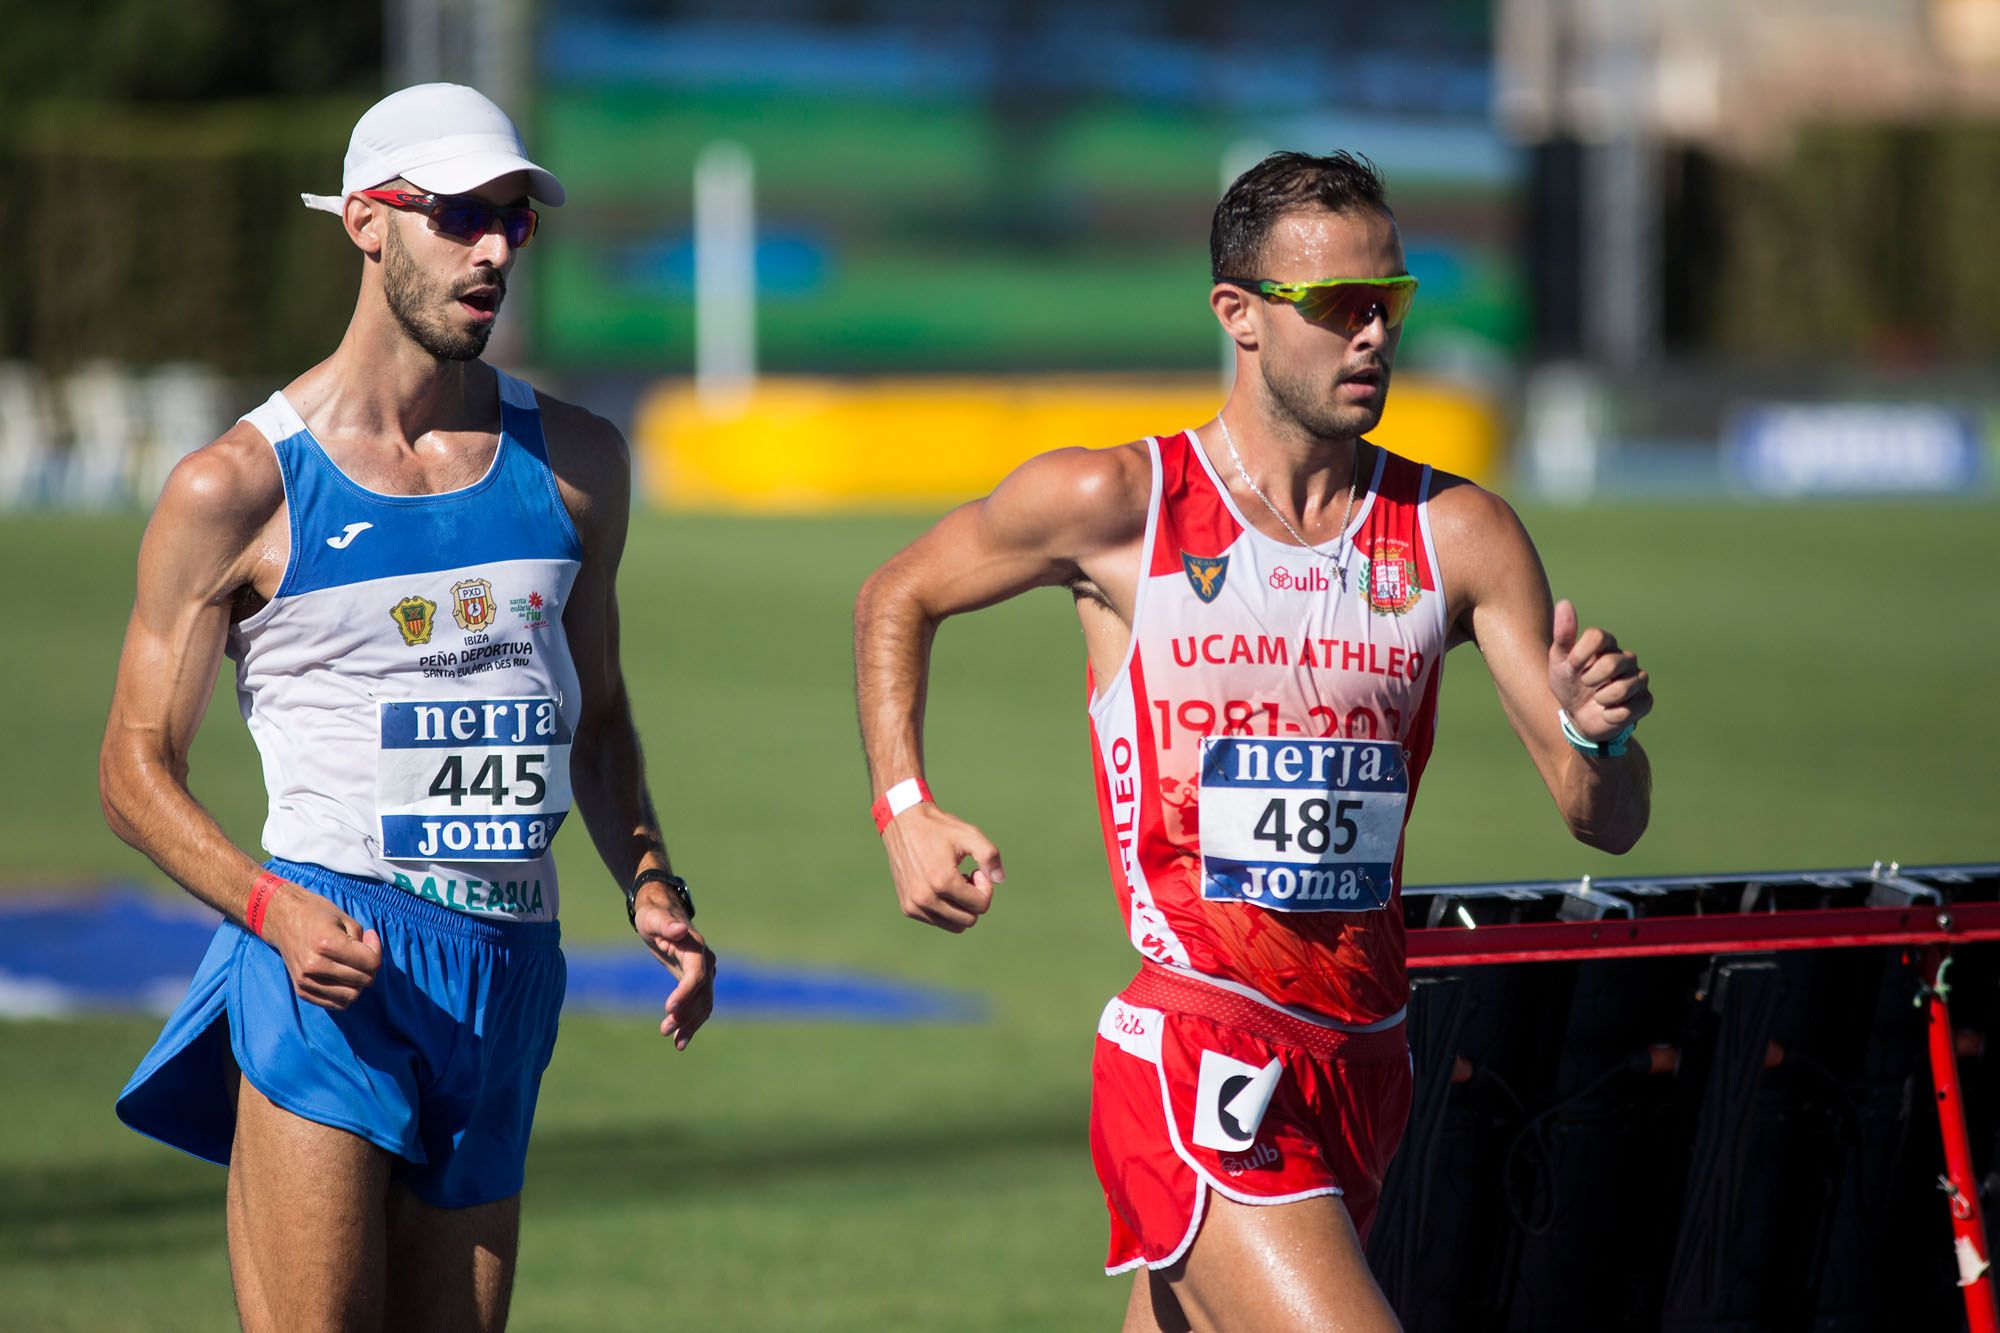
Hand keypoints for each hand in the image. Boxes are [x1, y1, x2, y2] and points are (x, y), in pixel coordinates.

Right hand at [262, 882, 381, 1010]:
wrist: (282, 919)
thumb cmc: (316, 914)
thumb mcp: (345, 919)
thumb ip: (363, 942)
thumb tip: (374, 963)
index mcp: (326, 944)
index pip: (370, 963)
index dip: (377, 951)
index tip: (370, 938)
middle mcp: (314, 965)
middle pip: (363, 981)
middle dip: (371, 968)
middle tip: (364, 952)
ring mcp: (306, 980)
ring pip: (351, 996)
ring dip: (358, 983)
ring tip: (353, 966)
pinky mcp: (301, 991)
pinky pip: (335, 1004)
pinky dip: (344, 994)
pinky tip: (343, 977)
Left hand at [634, 887, 715, 1049]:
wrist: (662, 912)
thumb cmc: (654, 915)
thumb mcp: (653, 918)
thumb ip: (667, 925)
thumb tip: (680, 929)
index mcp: (696, 948)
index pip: (696, 976)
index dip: (685, 993)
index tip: (668, 1009)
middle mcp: (705, 962)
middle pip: (702, 994)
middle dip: (686, 1014)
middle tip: (664, 1031)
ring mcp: (704, 973)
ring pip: (704, 1004)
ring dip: (691, 1024)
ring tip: (676, 1043)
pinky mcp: (697, 982)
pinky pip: (700, 1005)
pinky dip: (693, 1022)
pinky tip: (681, 1040)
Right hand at [882, 803, 1004, 932]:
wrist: (903, 824)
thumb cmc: (939, 829)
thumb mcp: (969, 835)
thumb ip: (990, 856)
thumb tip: (1000, 879)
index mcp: (942, 881)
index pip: (980, 905)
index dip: (985, 888)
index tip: (976, 870)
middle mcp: (925, 898)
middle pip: (969, 920)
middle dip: (974, 900)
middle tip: (967, 877)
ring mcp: (914, 906)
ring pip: (954, 925)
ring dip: (960, 907)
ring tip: (954, 883)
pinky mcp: (907, 908)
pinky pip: (938, 921)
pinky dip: (945, 908)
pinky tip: (941, 886)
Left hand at [1547, 599, 1652, 744]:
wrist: (1577, 715)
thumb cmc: (1568, 682)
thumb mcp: (1560, 660)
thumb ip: (1563, 634)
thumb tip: (1565, 602)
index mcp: (1607, 644)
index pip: (1598, 636)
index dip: (1580, 654)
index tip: (1572, 664)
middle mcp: (1626, 658)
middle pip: (1611, 663)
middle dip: (1590, 678)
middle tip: (1585, 684)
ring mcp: (1639, 679)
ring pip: (1623, 688)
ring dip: (1601, 698)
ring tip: (1598, 698)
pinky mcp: (1645, 701)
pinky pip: (1628, 710)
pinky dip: (1610, 715)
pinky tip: (1608, 712)